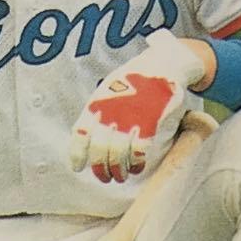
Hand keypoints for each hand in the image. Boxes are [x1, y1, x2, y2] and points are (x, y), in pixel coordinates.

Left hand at [68, 30, 209, 182]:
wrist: (163, 63)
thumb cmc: (134, 77)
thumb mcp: (108, 87)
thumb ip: (98, 109)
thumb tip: (87, 132)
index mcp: (96, 103)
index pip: (80, 134)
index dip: (77, 154)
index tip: (77, 167)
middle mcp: (110, 112)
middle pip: (99, 150)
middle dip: (100, 169)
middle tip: (105, 177)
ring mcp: (129, 118)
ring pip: (118, 155)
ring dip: (118, 170)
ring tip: (121, 176)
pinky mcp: (149, 122)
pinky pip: (139, 151)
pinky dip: (137, 163)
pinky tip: (137, 167)